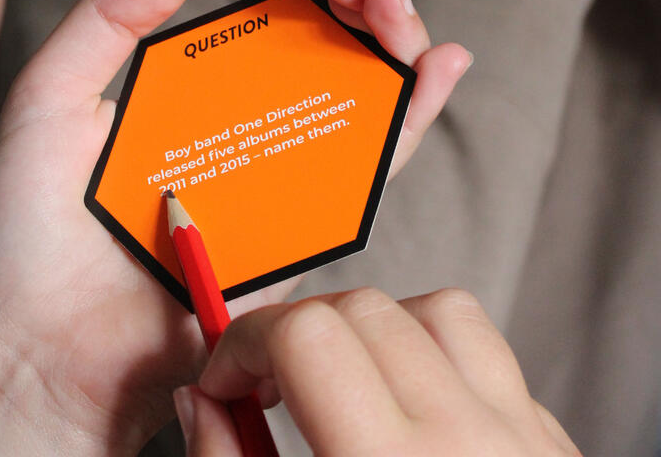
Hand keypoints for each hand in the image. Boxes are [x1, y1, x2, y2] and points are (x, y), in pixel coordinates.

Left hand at [0, 0, 467, 455]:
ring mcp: (284, 173)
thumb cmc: (30, 231)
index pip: (274, 15)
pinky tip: (439, 67)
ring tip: (394, 8)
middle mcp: (251, 122)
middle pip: (332, 44)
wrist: (46, 345)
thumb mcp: (49, 100)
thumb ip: (107, 19)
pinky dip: (415, 116)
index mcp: (198, 88)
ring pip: (365, 94)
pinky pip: (375, 166)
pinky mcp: (306, 228)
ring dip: (397, 40)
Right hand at [174, 287, 580, 455]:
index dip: (245, 343)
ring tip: (339, 378)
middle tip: (268, 381)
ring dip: (371, 328)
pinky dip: (431, 349)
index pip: (309, 337)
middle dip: (295, 332)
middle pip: (363, 311)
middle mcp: (471, 448)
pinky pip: (488, 354)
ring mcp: (525, 442)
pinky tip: (404, 398)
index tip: (226, 377)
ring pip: (437, 311)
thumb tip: (201, 402)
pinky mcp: (552, 448)